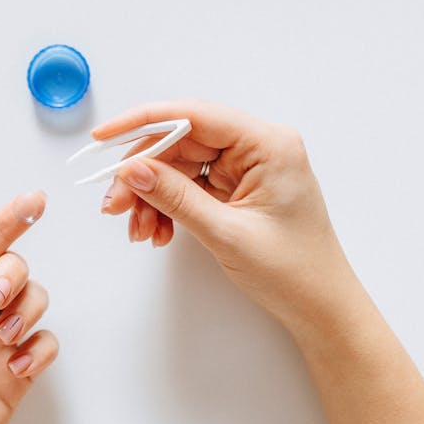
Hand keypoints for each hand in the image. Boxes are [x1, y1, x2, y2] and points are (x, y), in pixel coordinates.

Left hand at [0, 191, 57, 423]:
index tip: (32, 202)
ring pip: (34, 300)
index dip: (5, 223)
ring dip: (28, 309)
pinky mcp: (14, 376)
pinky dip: (38, 349)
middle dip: (12, 274)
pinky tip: (15, 368)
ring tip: (5, 339)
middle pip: (11, 269)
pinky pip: (43, 345)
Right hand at [97, 99, 356, 328]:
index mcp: (267, 144)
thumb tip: (132, 169)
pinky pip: (189, 186)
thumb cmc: (292, 271)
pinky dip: (168, 207)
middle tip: (115, 205)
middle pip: (180, 142)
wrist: (320, 308)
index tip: (103, 138)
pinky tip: (158, 231)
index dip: (143, 122)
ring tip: (140, 230)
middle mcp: (257, 147)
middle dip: (143, 174)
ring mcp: (246, 167)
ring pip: (180, 166)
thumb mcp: (226, 232)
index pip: (193, 115)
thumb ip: (175, 196)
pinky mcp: (237, 188)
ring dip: (152, 197)